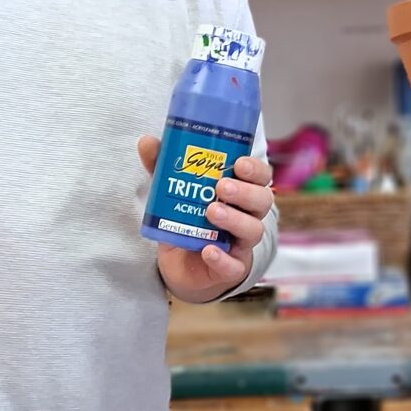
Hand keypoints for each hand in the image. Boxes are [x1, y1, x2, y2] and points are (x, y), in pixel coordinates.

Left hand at [138, 135, 274, 302]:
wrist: (181, 267)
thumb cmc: (188, 222)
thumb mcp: (174, 192)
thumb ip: (163, 167)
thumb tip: (147, 141)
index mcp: (240, 194)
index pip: (261, 178)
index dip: (256, 170)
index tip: (239, 163)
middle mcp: (247, 217)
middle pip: (262, 202)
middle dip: (245, 192)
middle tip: (222, 186)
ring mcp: (241, 245)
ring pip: (253, 231)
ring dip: (234, 219)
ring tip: (211, 211)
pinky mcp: (230, 269)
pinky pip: (233, 266)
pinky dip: (222, 259)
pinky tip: (208, 250)